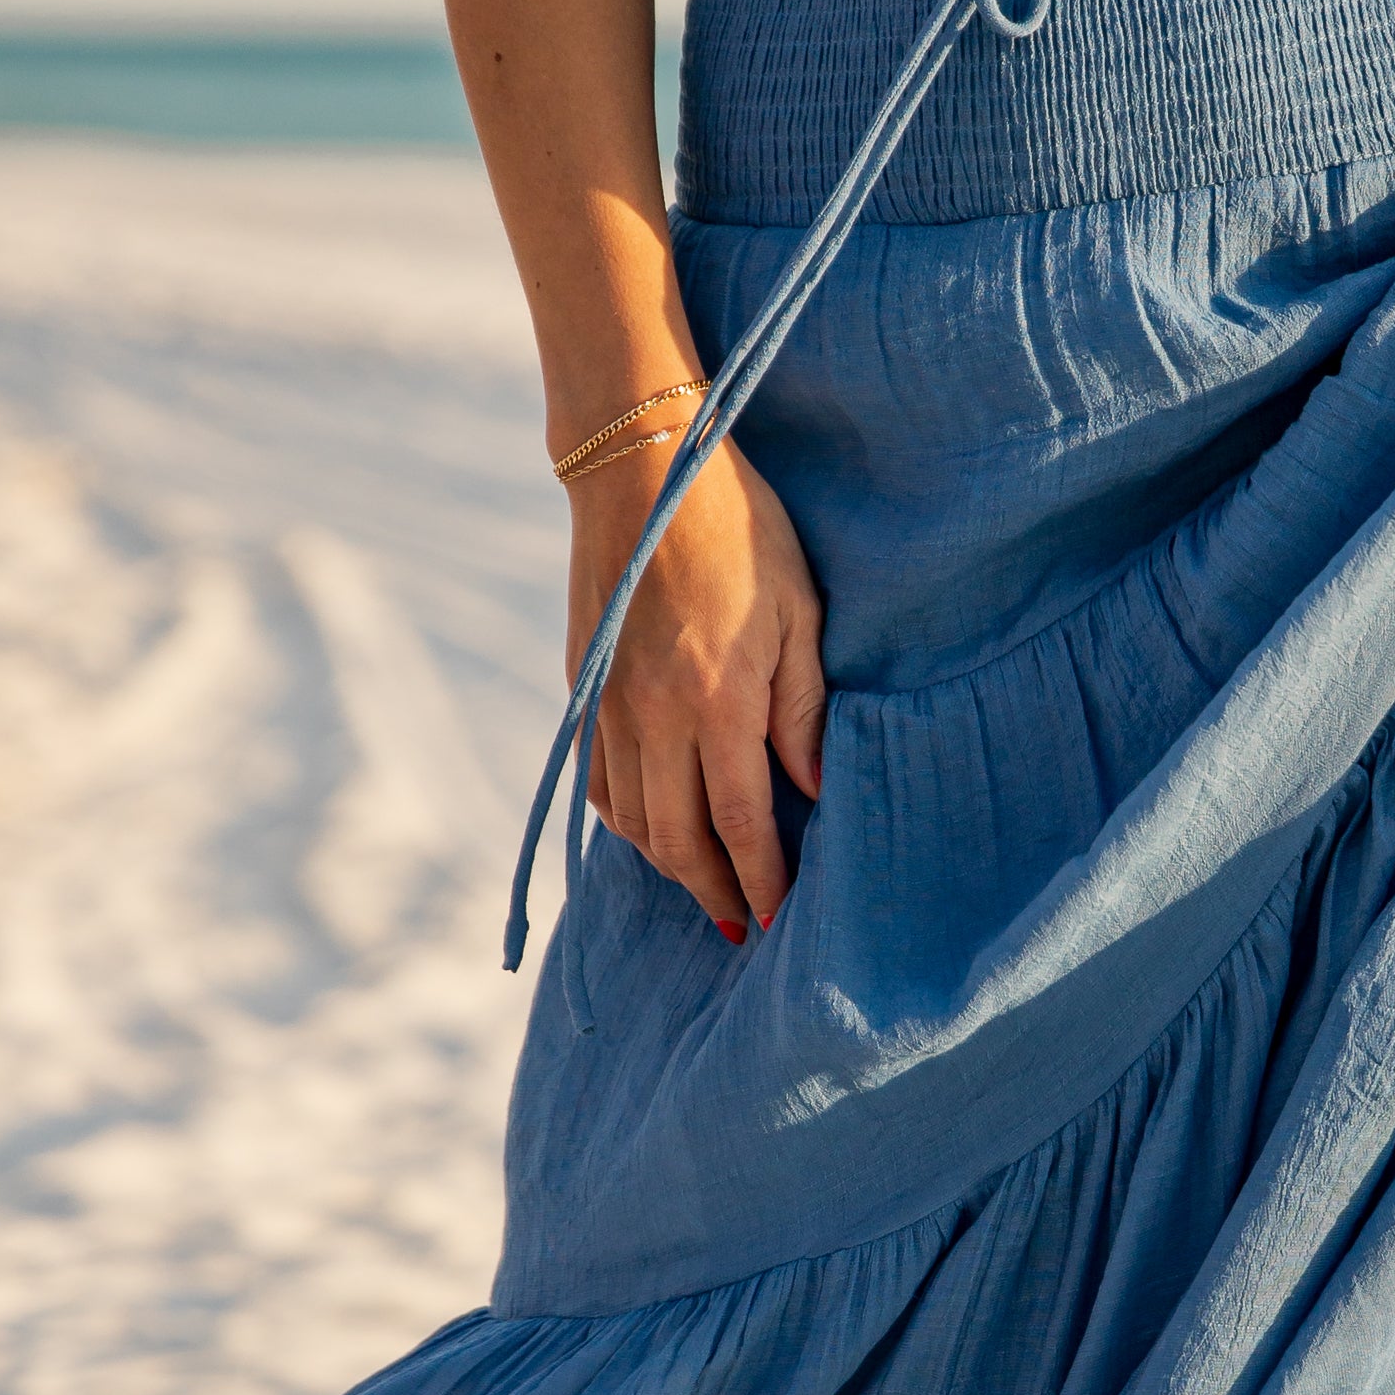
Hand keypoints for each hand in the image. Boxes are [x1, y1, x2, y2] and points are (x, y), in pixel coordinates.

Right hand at [562, 428, 825, 940]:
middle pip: (676, 840)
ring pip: (631, 820)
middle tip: (741, 926)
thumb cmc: (738, 529)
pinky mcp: (582, 688)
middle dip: (712, 892)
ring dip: (670, 865)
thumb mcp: (797, 610)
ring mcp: (608, 704)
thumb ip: (803, 708)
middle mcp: (652, 715)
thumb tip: (811, 790)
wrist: (640, 468)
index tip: (774, 920)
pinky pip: (600, 782)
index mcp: (714, 699)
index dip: (758, 881)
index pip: (738, 823)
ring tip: (708, 884)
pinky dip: (627, 821)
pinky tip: (655, 828)